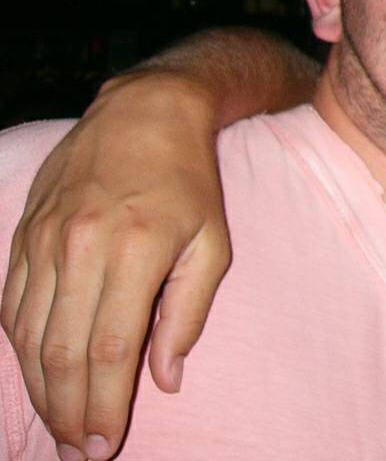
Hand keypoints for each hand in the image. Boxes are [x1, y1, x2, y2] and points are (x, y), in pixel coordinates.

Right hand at [1, 70, 231, 460]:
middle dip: (68, 412)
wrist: (144, 112)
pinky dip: (19, 348)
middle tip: (79, 452)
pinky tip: (35, 376)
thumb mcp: (213, 243)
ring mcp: (45, 239)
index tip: (104, 445)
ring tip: (58, 428)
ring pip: (27, 335)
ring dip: (39, 390)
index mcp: (135, 249)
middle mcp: (81, 245)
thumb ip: (187, 313)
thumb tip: (164, 379)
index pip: (108, 349)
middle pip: (61, 352)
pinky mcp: (24, 233)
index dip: (103, 406)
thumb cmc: (190, 182)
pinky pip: (11, 304)